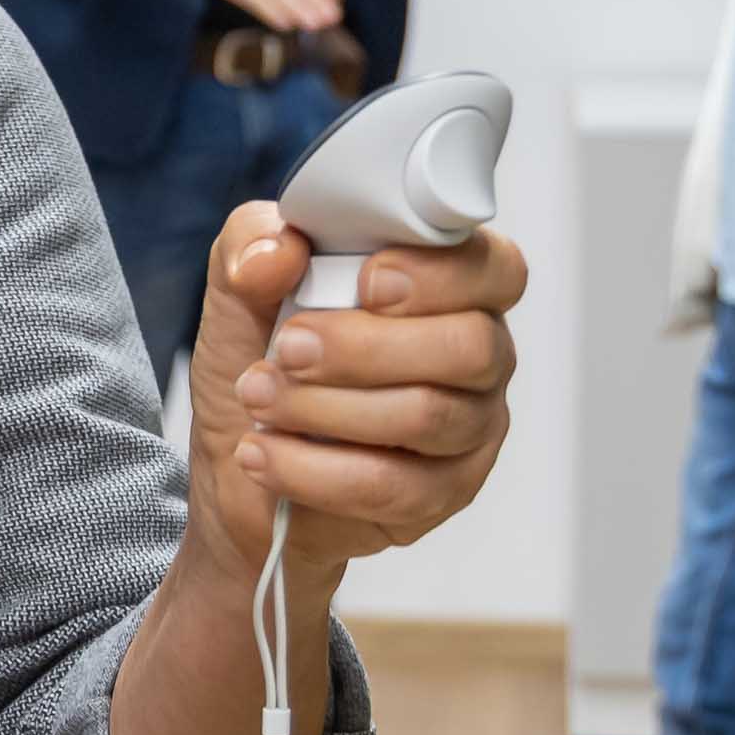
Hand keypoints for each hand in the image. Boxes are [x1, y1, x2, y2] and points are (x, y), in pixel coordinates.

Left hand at [184, 200, 525, 581]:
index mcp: (452, 283)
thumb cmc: (265, 353)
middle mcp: (479, 353)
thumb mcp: (242, 281)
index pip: (495, 268)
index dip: (440, 275)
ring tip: (257, 397)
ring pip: (426, 417)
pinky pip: (394, 487)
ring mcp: (470, 427)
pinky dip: (314, 471)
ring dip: (325, 409)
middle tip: (288, 348)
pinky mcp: (443, 493)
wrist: (240, 449)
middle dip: (365, 348)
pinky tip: (262, 452)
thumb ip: (252, 241)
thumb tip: (276, 254)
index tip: (367, 281)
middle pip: (467, 347)